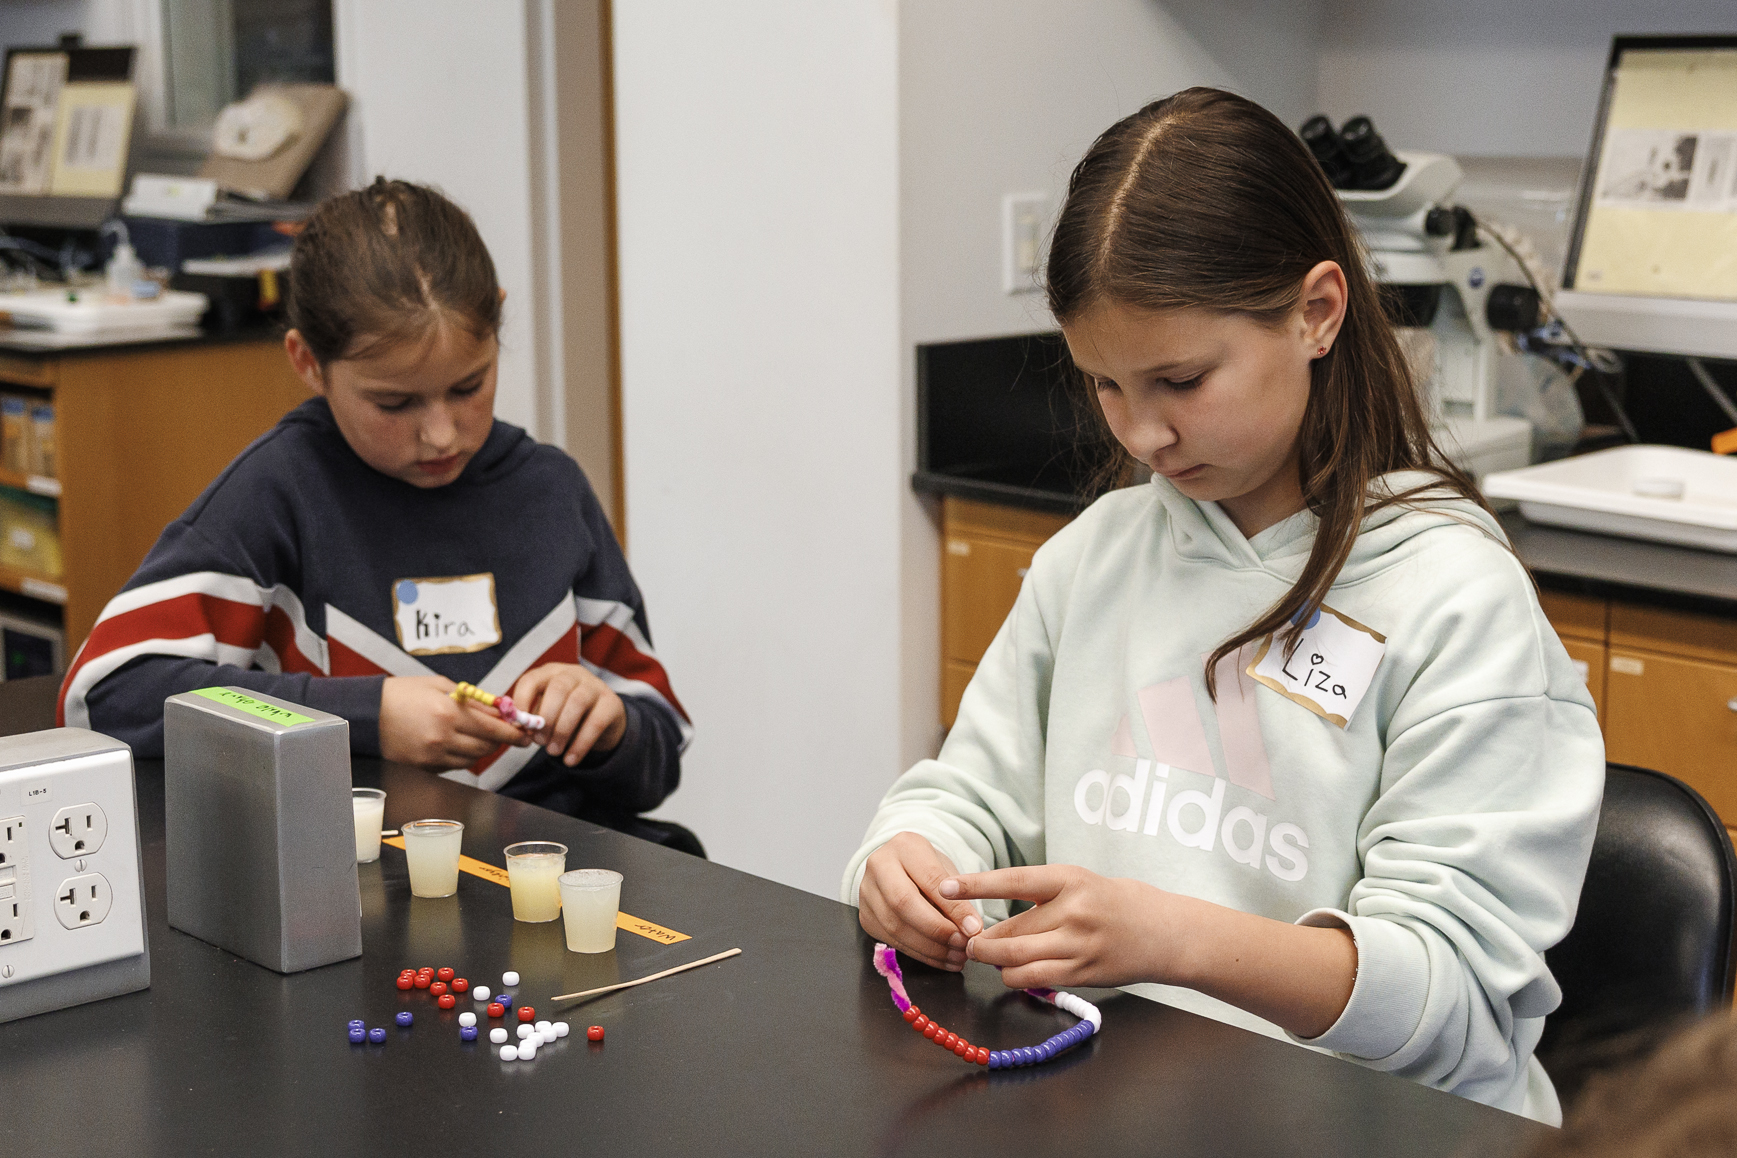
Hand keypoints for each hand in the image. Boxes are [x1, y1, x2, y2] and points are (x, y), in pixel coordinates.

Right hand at [379, 675, 529, 769]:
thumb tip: (501, 709)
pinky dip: (462, 757)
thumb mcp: (440, 686)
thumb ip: (473, 699)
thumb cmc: (404, 693)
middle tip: (504, 733)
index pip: (494, 729)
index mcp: (449, 713)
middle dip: (500, 741)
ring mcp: (432, 756)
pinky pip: (454, 766)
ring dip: (481, 750)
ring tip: (478, 735)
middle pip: (487, 748)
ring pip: (472, 760)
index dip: (514, 733)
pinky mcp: (424, 768)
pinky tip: (457, 743)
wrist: (368, 713)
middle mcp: (443, 737)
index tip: (526, 733)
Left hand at [510, 663, 626, 765]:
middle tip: (539, 742)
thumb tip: (519, 730)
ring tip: (553, 752)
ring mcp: (595, 686)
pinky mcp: (612, 703)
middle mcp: (573, 674)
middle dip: (546, 719)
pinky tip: (570, 760)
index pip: (532, 679)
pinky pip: (595, 723)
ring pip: (577, 703)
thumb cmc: (565, 715)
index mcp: (551, 673)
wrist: (602, 721)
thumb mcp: (547, 712)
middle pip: (558, 689)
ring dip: (562, 731)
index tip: (518, 725)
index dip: (522, 701)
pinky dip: (580, 745)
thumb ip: (532, 718)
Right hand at [857, 832, 984, 971]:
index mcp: (904, 846)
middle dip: (937, 929)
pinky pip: (892, 941)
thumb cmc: (928, 870)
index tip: (973, 928)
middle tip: (962, 944)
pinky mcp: (865, 917)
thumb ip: (959, 896)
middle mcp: (878, 865)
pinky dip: (920, 954)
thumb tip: (971, 929)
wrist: (901, 869)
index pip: (929, 878)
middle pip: (904, 903)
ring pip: (895, 926)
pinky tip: (940, 959)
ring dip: (930, 947)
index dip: (953, 907)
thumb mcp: (947, 871)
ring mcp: (866, 892)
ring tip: (956, 956)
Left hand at [943, 865, 1169, 990]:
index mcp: (1072, 879)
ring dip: (993, 960)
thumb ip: (1043, 900)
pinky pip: (1035, 980)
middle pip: (1010, 929)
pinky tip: (1012, 971)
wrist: (1169, 933)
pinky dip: (1015, 977)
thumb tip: (996, 922)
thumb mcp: (1083, 885)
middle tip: (968, 939)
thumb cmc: (1120, 902)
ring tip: (985, 955)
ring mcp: (1080, 946)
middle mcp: (1075, 911)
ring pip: (1016, 959)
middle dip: (982, 938)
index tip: (946, 886)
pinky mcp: (1084, 974)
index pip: (1014, 881)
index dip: (976, 885)